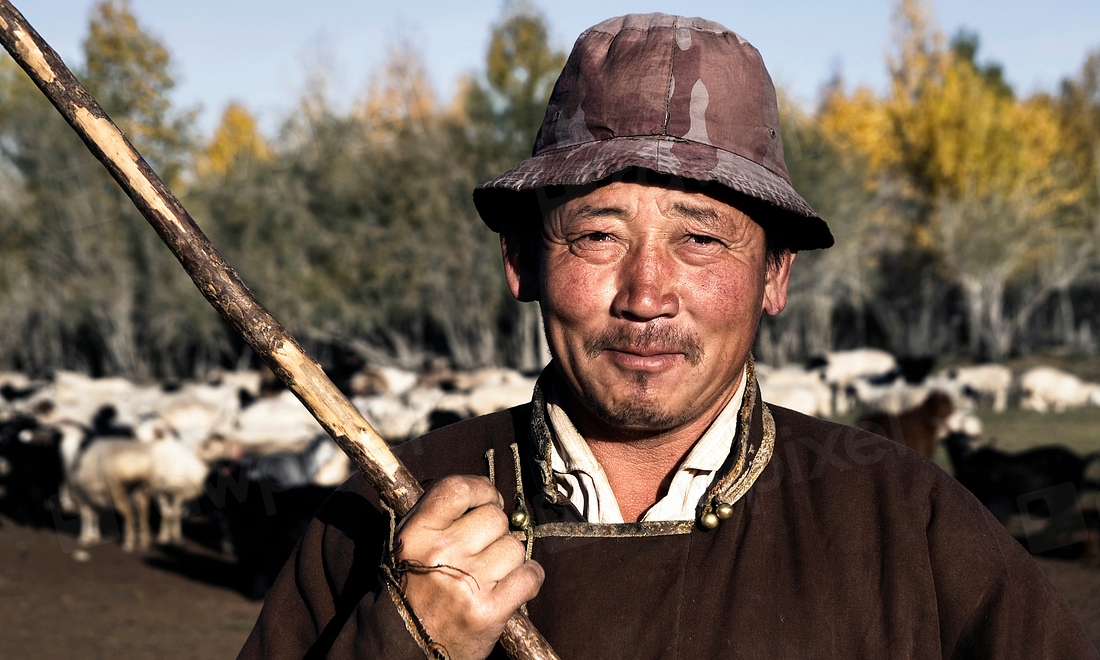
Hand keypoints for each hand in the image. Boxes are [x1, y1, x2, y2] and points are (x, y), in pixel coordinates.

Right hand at [395, 475, 544, 659]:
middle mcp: (441, 554)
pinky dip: (528, 578)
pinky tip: (512, 585)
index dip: (483, 490)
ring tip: (490, 574)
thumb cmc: (412, 589)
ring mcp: (466, 584)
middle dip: (496, 531)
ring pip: (515, 547)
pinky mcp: (488, 612)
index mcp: (417, 533)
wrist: (405, 645)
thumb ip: (437, 515)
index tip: (489, 500)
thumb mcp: (409, 544)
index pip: (459, 489)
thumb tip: (485, 493)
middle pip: (495, 518)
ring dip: (510, 559)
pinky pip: (530, 576)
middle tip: (484, 548)